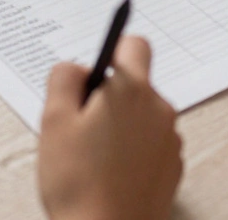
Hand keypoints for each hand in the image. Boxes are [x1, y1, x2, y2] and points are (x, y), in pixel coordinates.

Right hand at [38, 37, 182, 219]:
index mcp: (132, 91)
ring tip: (93, 157)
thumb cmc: (78, 182)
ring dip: (121, 126)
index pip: (135, 45)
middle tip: (80, 127)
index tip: (96, 73)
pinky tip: (111, 174)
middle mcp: (160, 109)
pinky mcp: (173, 166)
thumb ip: (63, 79)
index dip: (112, 53)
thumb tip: (77, 67)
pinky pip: (151, 144)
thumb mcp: (54, 121)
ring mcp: (170, 139)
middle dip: (109, 98)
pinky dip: (134, 151)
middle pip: (135, 85)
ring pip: (142, 116)